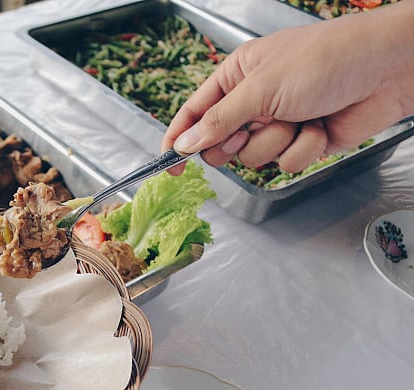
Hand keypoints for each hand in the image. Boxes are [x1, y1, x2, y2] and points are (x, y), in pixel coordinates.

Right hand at [162, 1, 413, 174]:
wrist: (386, 69)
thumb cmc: (326, 59)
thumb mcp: (262, 88)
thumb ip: (220, 120)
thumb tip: (186, 143)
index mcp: (238, 76)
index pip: (195, 112)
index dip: (179, 138)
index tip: (168, 164)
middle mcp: (255, 100)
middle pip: (221, 141)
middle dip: (237, 142)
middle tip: (249, 131)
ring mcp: (279, 122)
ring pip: (255, 157)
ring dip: (277, 142)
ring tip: (299, 117)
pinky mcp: (303, 141)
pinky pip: (286, 163)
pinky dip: (303, 149)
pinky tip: (320, 127)